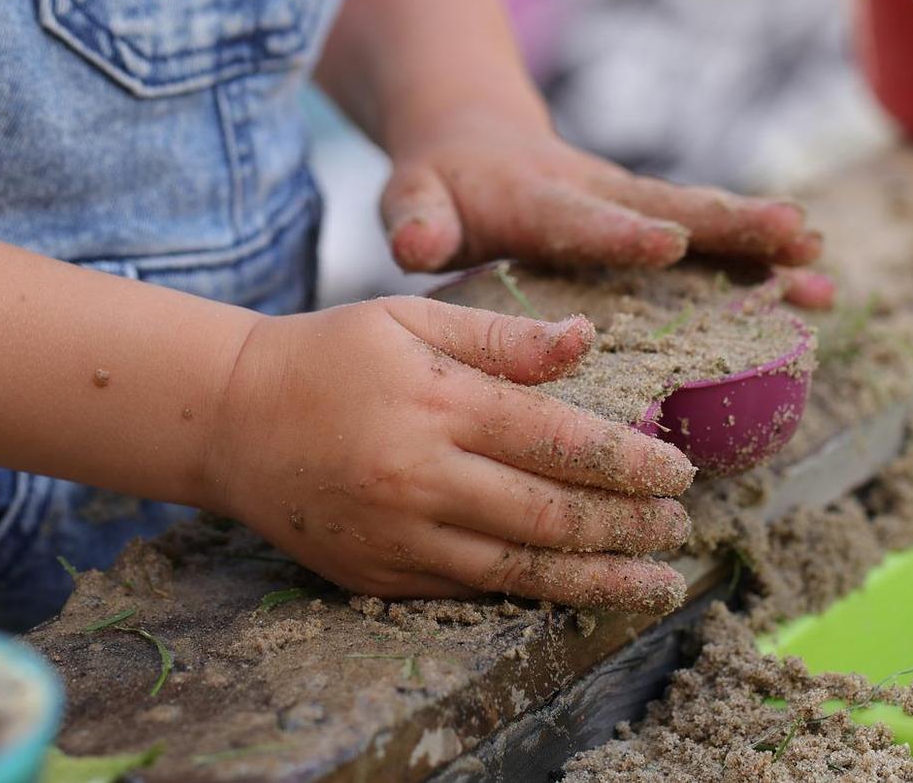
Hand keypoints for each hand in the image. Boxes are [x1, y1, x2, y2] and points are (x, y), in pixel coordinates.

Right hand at [206, 297, 695, 613]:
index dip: (630, 462)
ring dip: (599, 578)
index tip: (680, 472)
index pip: (560, 441)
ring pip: (520, 569)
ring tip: (657, 582)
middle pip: (551, 515)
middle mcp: (423, 475)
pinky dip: (532, 593)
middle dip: (628, 525)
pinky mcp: (377, 573)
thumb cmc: (329, 356)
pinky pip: (470, 590)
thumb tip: (588, 340)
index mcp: (439, 402)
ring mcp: (398, 534)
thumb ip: (503, 336)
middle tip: (678, 525)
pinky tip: (574, 591)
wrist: (232, 419)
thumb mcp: (410, 318)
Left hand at [381, 109, 834, 308]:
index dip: (620, 233)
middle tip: (793, 237)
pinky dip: (755, 260)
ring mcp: (628, 207)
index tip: (669, 242)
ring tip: (820, 266)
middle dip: (729, 225)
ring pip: (700, 222)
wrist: (475, 141)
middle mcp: (595, 197)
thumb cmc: (442, 184)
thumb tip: (417, 244)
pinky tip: (808, 286)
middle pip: (668, 207)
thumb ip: (417, 219)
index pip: (579, 218)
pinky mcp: (645, 220)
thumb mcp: (414, 197)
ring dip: (759, 243)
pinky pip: (705, 240)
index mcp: (536, 200)